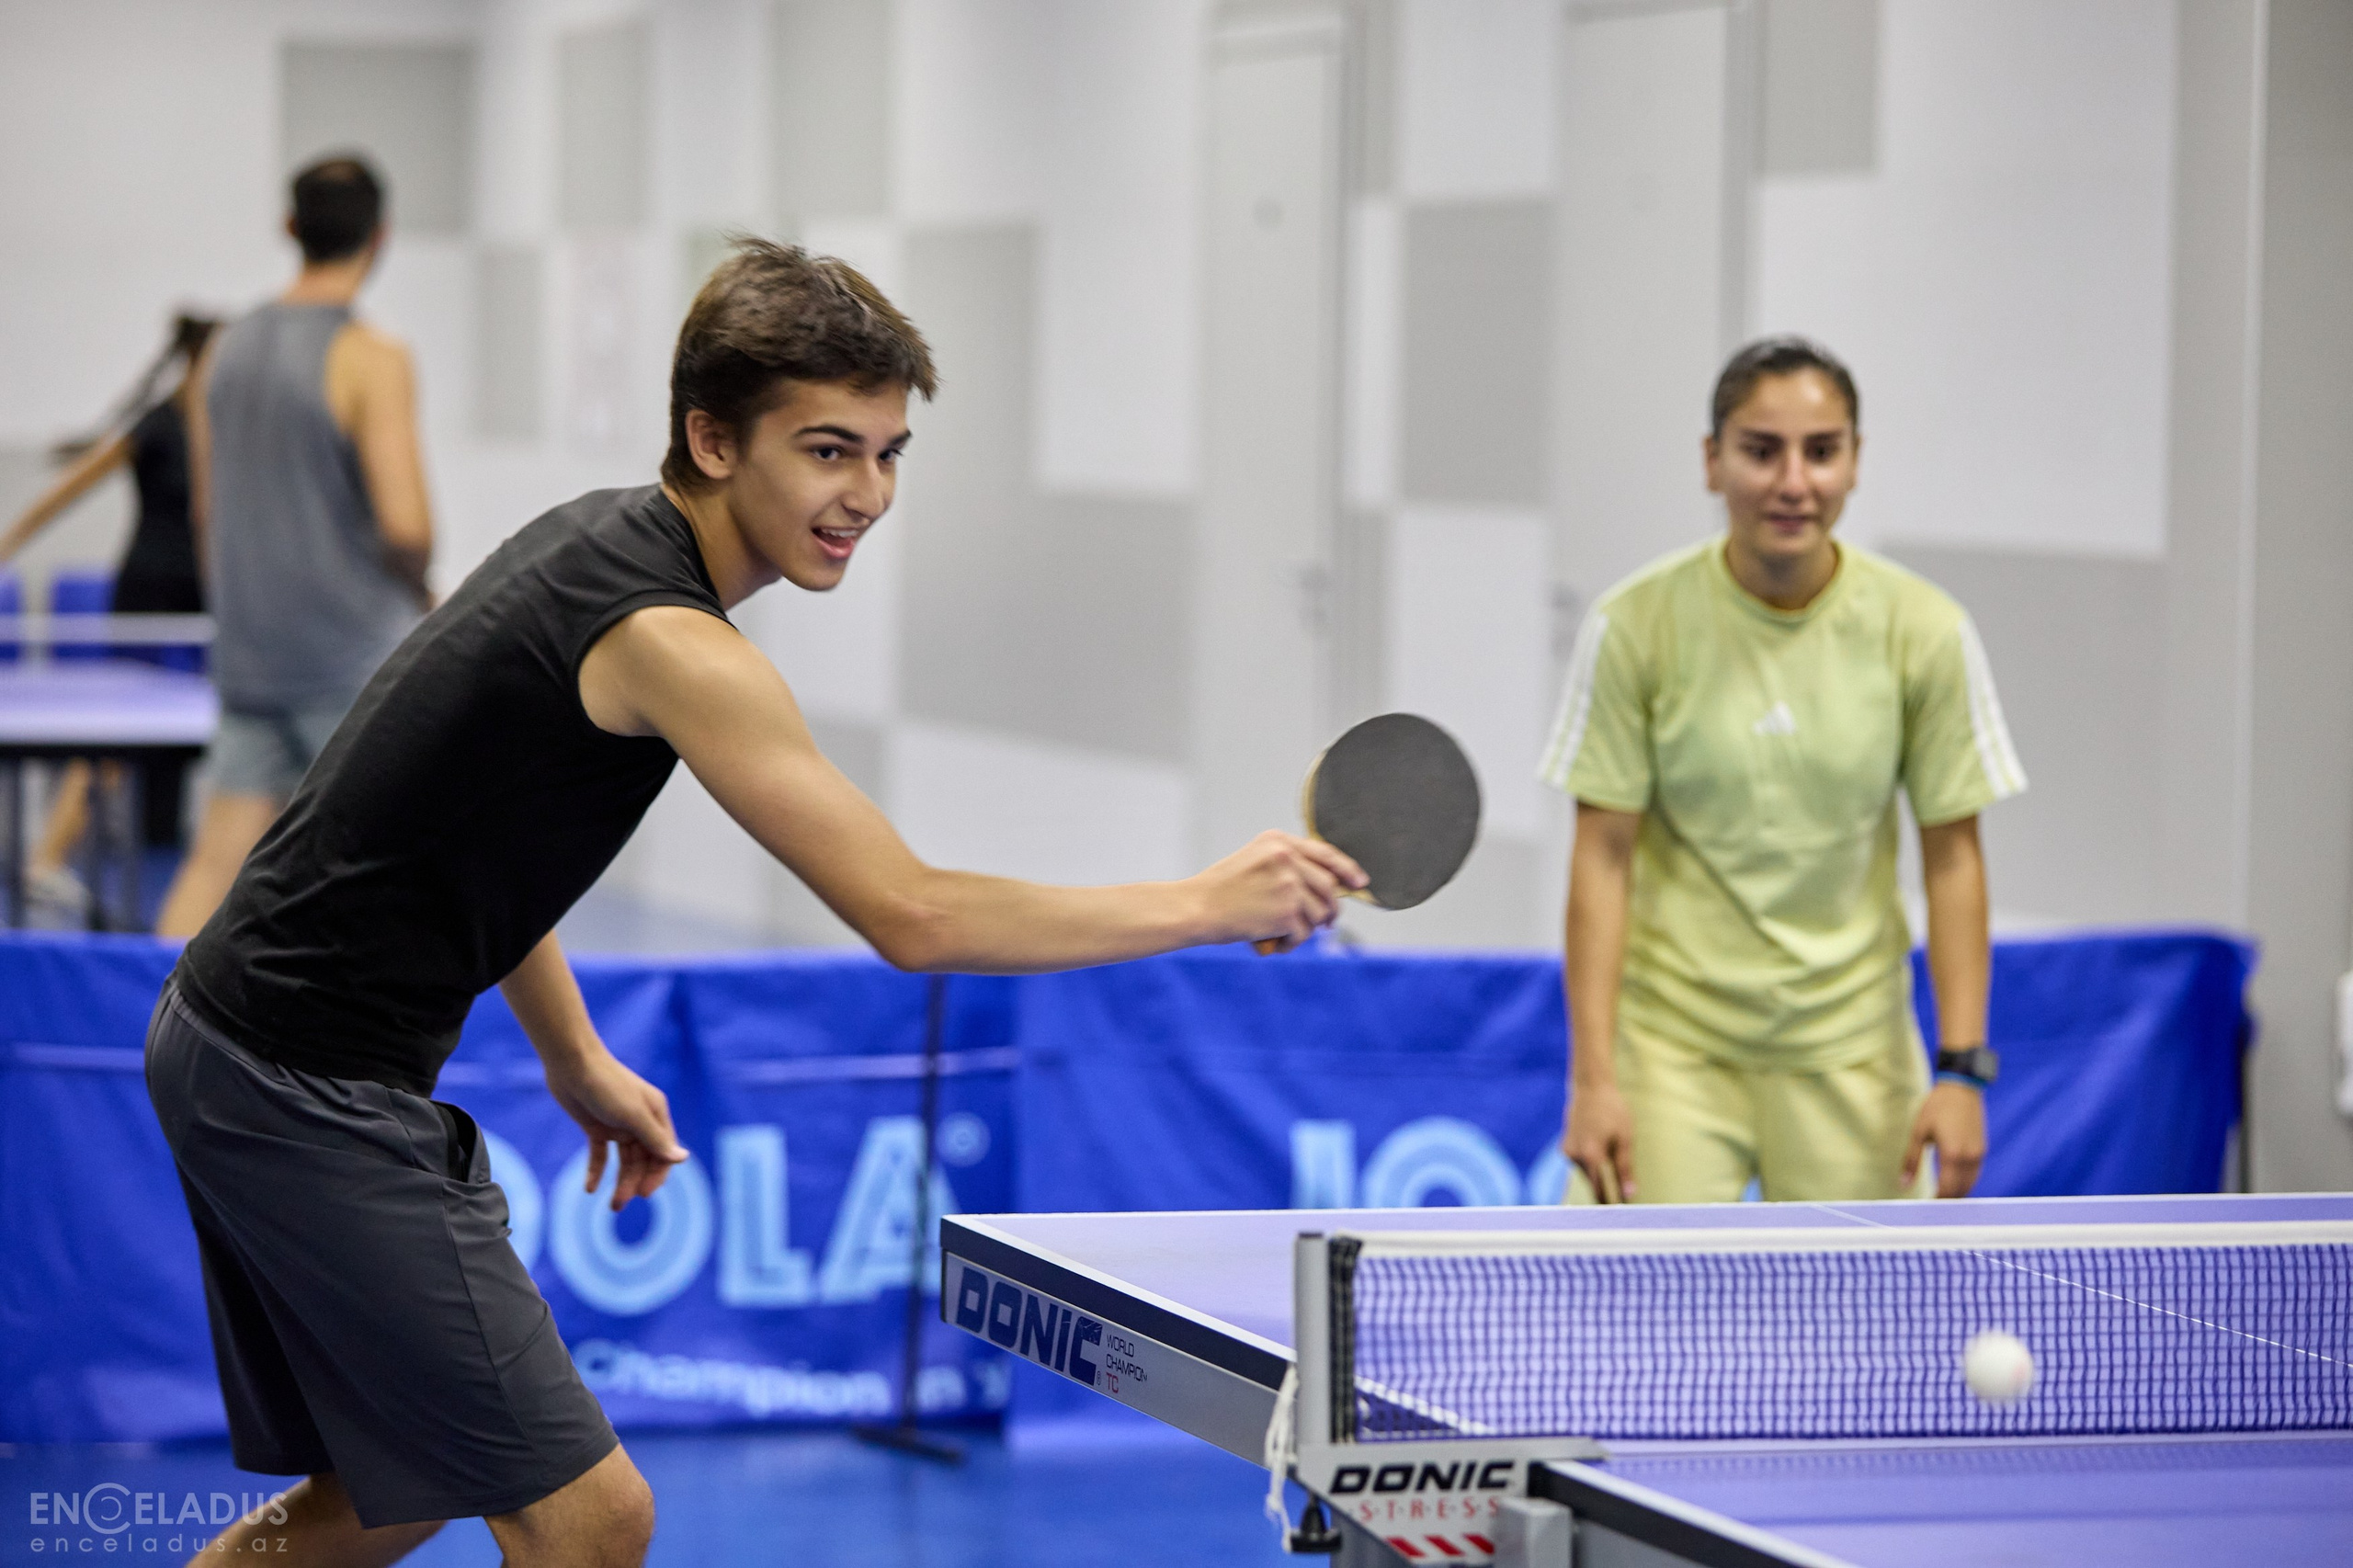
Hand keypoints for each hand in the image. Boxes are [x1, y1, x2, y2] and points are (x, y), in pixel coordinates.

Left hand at [545, 1045, 689, 1211]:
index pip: (663, 1152)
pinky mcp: (596, 1126)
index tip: (644, 1194)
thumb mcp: (633, 1115)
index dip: (656, 1174)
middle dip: (634, 1183)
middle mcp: (640, 1121)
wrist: (572, 1064)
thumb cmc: (607, 1086)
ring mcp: (618, 1125)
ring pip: (623, 1160)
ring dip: (618, 1182)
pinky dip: (596, 1171)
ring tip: (611, 1206)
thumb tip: (683, 1159)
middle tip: (619, 1205)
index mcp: (656, 1115)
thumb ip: (656, 1139)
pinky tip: (590, 1189)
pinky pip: (600, 1154)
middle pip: (642, 1160)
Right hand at [1195, 830, 1365, 952]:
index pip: (1325, 852)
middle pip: (1328, 887)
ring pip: (1319, 914)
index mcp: (1277, 841)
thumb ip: (1286, 866)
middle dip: (1331, 909)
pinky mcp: (1287, 912)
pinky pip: (1303, 934)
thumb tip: (1328, 888)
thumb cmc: (1220, 890)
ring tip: (1283, 935)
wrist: (1194, 907)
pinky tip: (1272, 942)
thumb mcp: (1253, 862)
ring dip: (1306, 929)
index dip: (1347, 869)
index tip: (1360, 881)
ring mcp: (1289, 884)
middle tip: (1326, 923)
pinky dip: (1290, 943)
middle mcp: (1286, 858)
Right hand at [1564, 1079, 1635, 1202]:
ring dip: (1599, 1176)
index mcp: (1591, 1155)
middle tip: (1622, 1202)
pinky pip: (1581, 1164)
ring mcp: (1567, 1151)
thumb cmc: (1613, 1111)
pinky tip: (1600, 1151)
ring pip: (1586, 1174)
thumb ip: (1625, 1169)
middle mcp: (1575, 1156)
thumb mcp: (1625, 1139)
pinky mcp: (1565, 1148)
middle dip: (1605, 1192)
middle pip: (1592, 1184)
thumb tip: (1629, 1194)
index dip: (1611, 1203)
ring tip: (1613, 1166)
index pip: (1600, 1190)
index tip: (1622, 1215)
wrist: (1590, 1087)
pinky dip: (1591, 1165)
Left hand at [1903, 1081, 1985, 1197]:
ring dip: (1957, 1194)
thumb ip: (1912, 1160)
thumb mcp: (1919, 1132)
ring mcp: (1979, 1154)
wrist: (1962, 1088)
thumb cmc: (1936, 1107)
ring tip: (1940, 1199)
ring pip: (1970, 1184)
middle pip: (1960, 1190)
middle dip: (1947, 1201)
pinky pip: (1975, 1174)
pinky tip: (1953, 1185)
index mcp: (1953, 1154)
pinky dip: (1965, 1183)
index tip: (1925, 1208)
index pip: (1947, 1189)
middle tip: (1931, 1207)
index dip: (1937, 1201)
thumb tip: (1904, 1184)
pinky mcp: (1982, 1149)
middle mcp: (1970, 1158)